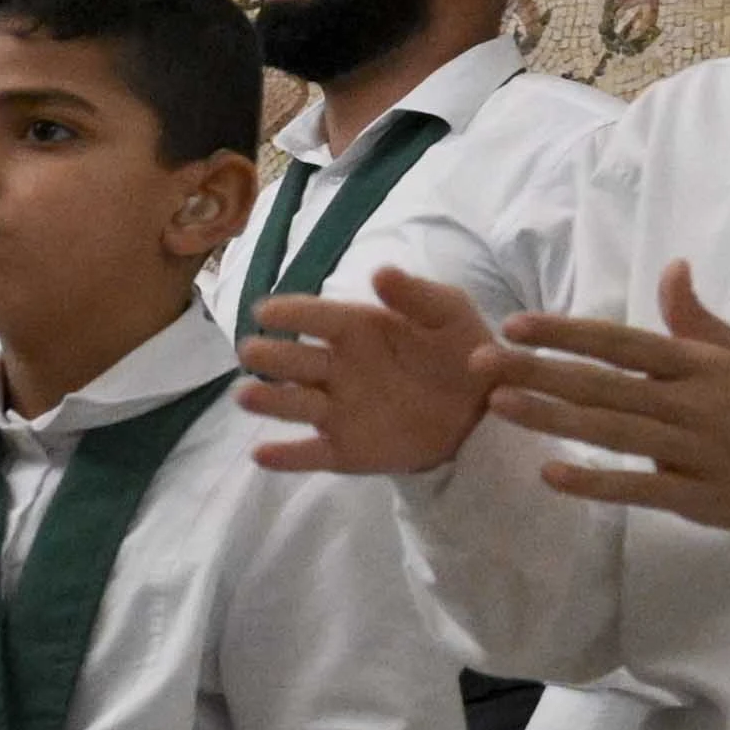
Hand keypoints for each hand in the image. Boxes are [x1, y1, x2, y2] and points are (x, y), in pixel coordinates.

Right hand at [241, 269, 502, 475]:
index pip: (318, 318)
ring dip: (270, 401)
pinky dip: (287, 457)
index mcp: (357, 331)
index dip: (291, 313)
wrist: (484, 411)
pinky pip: (312, 454)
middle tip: (251, 352)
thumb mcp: (450, 314)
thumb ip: (417, 295)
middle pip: (295, 361)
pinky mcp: (347, 450)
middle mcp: (337, 370)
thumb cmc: (461, 351)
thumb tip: (379, 272)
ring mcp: (339, 411)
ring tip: (246, 397)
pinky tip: (262, 455)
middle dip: (271, 356)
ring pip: (295, 405)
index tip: (265, 311)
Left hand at [493, 266, 729, 532]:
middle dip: (539, 371)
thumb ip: (696, 321)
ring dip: (554, 418)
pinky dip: (596, 482)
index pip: (623, 343)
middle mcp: (693, 404)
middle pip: (604, 385)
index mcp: (701, 366)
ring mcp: (696, 451)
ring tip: (499, 403)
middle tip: (479, 361)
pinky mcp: (700, 497)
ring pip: (614, 432)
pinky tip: (549, 473)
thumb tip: (671, 267)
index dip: (568, 333)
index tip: (515, 324)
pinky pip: (641, 489)